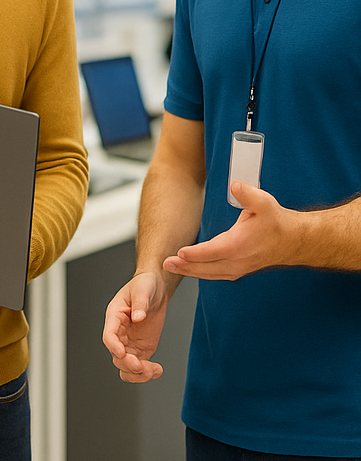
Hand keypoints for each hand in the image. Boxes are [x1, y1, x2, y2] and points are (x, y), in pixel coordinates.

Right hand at [102, 271, 169, 381]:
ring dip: (136, 373)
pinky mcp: (142, 349)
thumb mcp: (142, 289)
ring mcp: (130, 343)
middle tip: (142, 366)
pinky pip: (140, 367)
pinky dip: (147, 373)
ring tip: (153, 370)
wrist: (155, 289)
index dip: (113, 346)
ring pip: (125, 366)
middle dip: (128, 364)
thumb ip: (140, 303)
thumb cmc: (144, 286)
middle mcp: (120, 333)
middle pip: (116, 356)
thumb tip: (138, 317)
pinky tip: (157, 370)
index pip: (108, 335)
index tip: (122, 353)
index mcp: (114, 317)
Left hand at [163, 181, 292, 280]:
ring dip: (191, 272)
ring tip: (172, 267)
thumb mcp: (264, 203)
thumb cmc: (277, 221)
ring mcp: (239, 268)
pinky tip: (192, 270)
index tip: (178, 253)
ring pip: (210, 273)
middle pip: (206, 267)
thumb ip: (247, 194)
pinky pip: (217, 275)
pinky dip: (203, 273)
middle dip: (185, 266)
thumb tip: (235, 185)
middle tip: (165, 263)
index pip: (211, 252)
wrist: (294, 240)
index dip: (194, 253)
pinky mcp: (241, 270)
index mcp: (239, 245)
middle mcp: (237, 260)